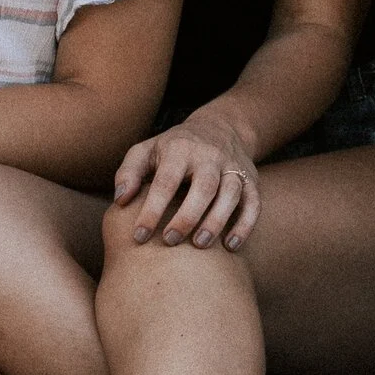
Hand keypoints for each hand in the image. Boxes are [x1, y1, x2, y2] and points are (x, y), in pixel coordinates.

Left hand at [111, 112, 259, 250]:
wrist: (219, 128)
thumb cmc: (173, 148)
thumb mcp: (146, 151)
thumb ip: (128, 173)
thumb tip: (121, 201)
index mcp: (180, 149)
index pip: (166, 181)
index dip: (152, 209)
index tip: (139, 236)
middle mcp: (210, 156)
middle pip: (203, 186)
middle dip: (187, 216)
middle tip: (170, 241)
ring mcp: (233, 167)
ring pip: (231, 194)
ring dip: (217, 220)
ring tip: (200, 245)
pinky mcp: (251, 180)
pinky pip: (254, 203)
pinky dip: (245, 224)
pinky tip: (230, 246)